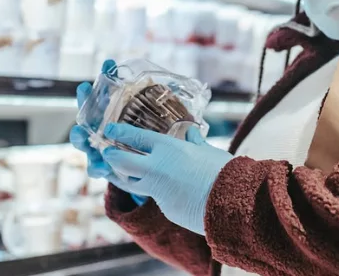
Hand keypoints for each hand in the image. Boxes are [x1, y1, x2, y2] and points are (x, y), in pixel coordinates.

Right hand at [70, 60, 146, 205]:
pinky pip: (96, 169)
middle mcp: (102, 130)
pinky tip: (102, 167)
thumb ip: (160, 107)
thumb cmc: (149, 141)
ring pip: (83, 141)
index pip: (104, 96)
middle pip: (88, 113)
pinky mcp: (104, 168)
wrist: (151, 169)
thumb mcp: (156, 122)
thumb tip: (174, 84)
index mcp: (113, 117)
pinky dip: (97, 168)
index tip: (107, 64)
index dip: (110, 76)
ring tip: (81, 133)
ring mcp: (100, 148)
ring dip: (79, 136)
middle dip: (84, 100)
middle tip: (83, 88)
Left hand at [101, 123, 232, 234]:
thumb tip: (191, 132)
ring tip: (120, 171)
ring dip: (122, 176)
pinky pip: (155, 197)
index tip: (110, 130)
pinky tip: (160, 189)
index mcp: (169, 149)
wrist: (231, 201)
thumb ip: (195, 143)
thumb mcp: (208, 151)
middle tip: (107, 153)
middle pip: (122, 162)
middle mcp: (157, 169)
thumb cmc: (223, 171)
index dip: (120, 133)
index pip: (136, 138)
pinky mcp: (164, 208)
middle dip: (111, 156)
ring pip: (130, 183)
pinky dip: (155, 191)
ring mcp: (158, 191)